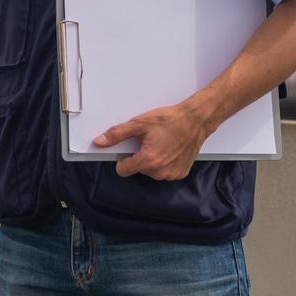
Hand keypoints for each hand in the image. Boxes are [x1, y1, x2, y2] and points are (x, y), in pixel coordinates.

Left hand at [93, 102, 212, 180]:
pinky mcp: (181, 173)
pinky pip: (164, 172)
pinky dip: (164, 163)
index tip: (128, 148)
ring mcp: (172, 175)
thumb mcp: (139, 123)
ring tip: (160, 143)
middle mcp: (160, 172)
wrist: (196, 120)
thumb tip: (100, 142)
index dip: (122, 158)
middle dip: (139, 156)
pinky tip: (169, 149)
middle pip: (138, 169)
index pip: (123, 170)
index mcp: (148, 161)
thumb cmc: (169, 120)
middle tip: (149, 141)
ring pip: (151, 171)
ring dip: (152, 160)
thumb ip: (117, 134)